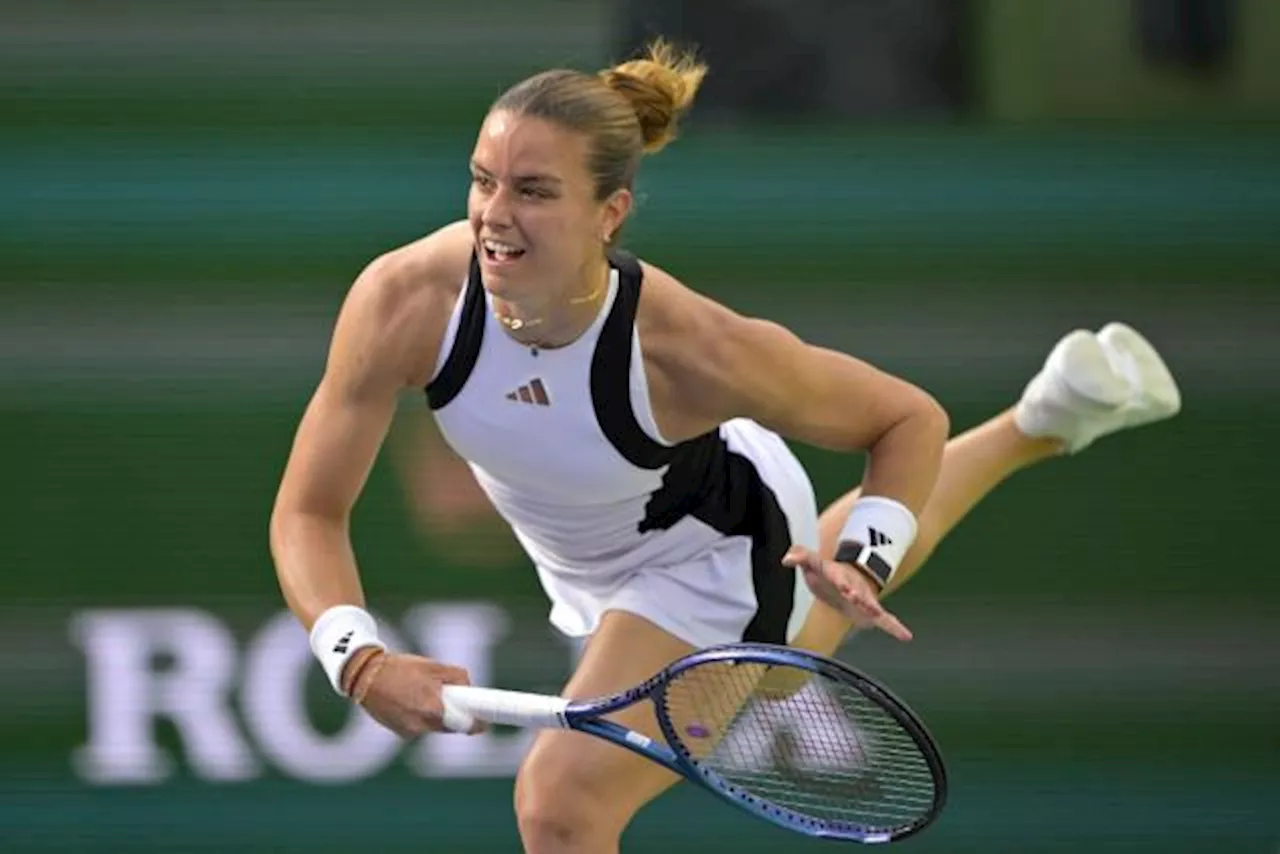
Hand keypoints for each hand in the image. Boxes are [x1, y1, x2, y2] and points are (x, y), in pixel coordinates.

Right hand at [350, 651, 486, 736]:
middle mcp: (421, 726)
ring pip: (434, 726)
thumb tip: (470, 688)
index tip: (484, 723)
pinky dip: (420, 716)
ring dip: (436, 714)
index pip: (464, 725)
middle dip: (454, 715)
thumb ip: (457, 677)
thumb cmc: (401, 668)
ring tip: (422, 692)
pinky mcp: (399, 732)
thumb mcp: (434, 666)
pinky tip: (410, 700)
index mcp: (433, 709)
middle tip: (453, 699)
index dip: (476, 723)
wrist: (365, 675)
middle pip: (450, 726)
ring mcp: (409, 732)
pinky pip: (419, 726)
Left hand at [782, 545, 912, 641]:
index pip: (838, 577)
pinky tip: (906, 636)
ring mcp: (864, 599)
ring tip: (878, 616)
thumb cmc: (825, 573)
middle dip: (858, 596)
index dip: (841, 582)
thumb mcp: (812, 563)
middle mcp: (854, 587)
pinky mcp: (870, 611)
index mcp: (838, 575)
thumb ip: (801, 557)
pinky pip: (885, 620)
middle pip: (858, 592)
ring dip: (874, 611)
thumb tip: (786, 558)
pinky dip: (895, 627)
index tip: (844, 587)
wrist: (844, 580)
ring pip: (872, 605)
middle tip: (858, 599)